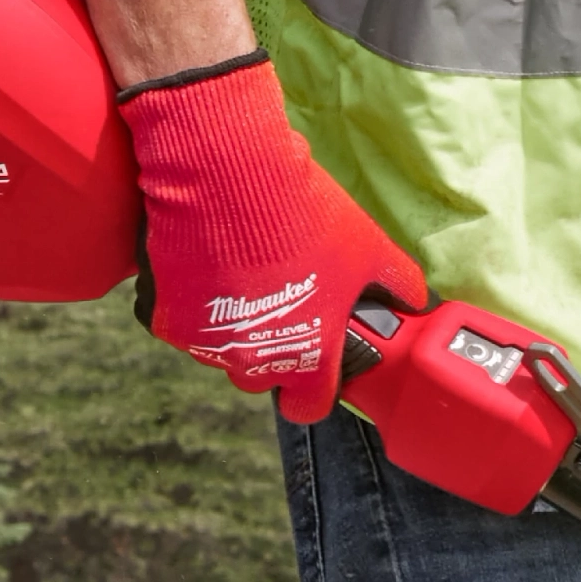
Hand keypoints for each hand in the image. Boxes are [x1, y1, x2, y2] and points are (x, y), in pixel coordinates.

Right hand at [120, 53, 422, 424]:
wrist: (225, 174)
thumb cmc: (303, 215)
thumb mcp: (369, 247)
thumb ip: (398, 284)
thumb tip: (415, 300)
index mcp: (307, 358)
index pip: (308, 407)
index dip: (314, 391)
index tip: (315, 368)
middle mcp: (253, 363)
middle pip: (262, 377)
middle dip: (272, 352)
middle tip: (281, 305)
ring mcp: (206, 344)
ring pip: (221, 351)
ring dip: (233, 327)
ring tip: (245, 276)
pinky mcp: (165, 319)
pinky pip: (183, 323)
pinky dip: (193, 303)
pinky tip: (209, 267)